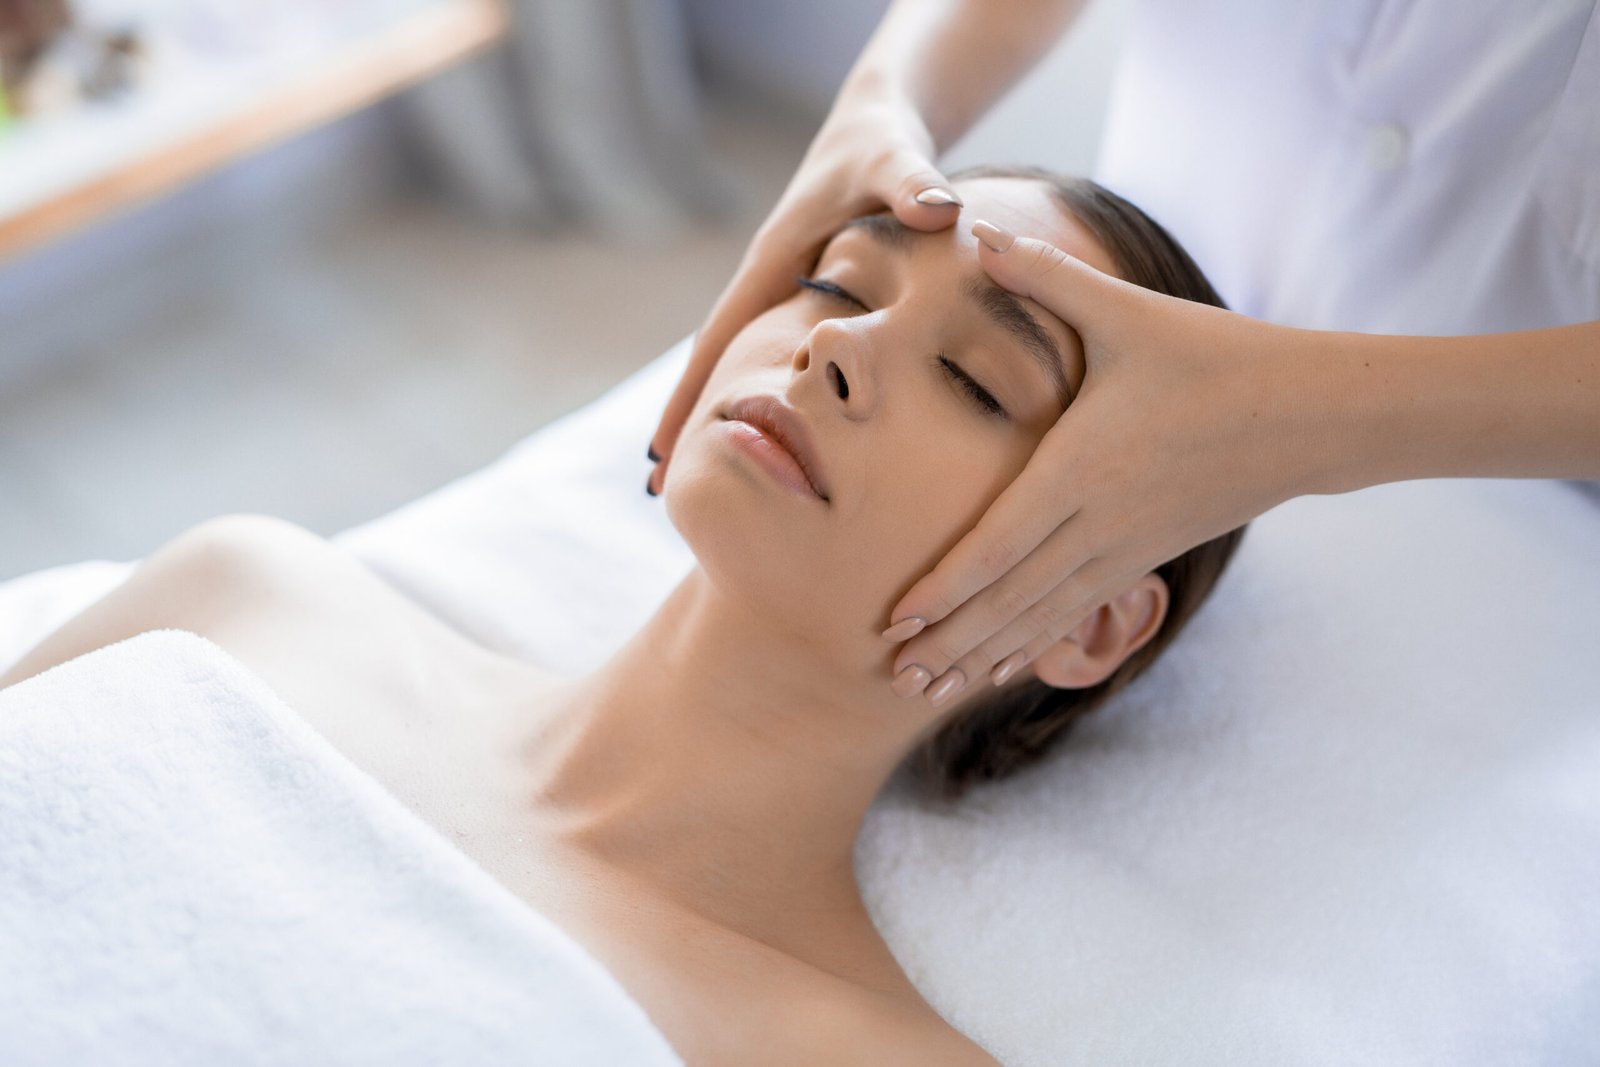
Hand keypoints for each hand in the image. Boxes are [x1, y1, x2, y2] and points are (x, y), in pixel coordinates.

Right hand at [646, 96, 962, 492]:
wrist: (879, 124)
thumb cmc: (882, 143)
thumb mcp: (895, 159)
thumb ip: (912, 184)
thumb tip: (938, 208)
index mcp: (774, 259)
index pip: (721, 338)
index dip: (691, 394)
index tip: (660, 450)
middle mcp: (767, 281)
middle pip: (719, 361)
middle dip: (687, 419)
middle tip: (657, 487)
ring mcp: (784, 293)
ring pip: (746, 362)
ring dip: (718, 412)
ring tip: (693, 475)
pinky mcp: (806, 298)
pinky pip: (778, 356)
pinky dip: (762, 394)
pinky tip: (767, 438)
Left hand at [885, 222, 1319, 701]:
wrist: (1310, 415)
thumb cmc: (1215, 357)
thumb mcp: (1129, 313)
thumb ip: (1048, 278)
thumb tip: (977, 231)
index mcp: (1084, 468)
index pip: (1000, 542)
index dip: (946, 586)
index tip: (896, 619)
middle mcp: (1099, 523)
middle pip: (1011, 598)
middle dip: (949, 642)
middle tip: (891, 678)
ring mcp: (1126, 549)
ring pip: (1042, 616)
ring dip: (984, 655)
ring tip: (929, 694)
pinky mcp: (1146, 558)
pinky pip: (1078, 611)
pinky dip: (1034, 642)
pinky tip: (1002, 669)